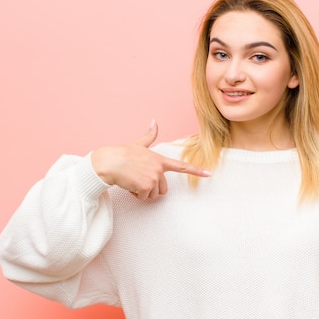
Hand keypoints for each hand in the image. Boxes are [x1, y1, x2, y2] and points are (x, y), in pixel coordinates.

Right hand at [91, 121, 210, 199]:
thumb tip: (154, 121)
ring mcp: (154, 177)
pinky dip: (135, 194)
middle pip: (163, 189)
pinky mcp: (146, 186)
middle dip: (150, 188)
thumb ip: (149, 136)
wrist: (109, 162)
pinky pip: (144, 198)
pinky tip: (129, 184)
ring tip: (132, 180)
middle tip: (138, 179)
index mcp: (160, 160)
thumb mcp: (138, 145)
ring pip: (153, 195)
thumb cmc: (122, 154)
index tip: (209, 174)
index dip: (196, 170)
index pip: (182, 166)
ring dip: (142, 192)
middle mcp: (159, 169)